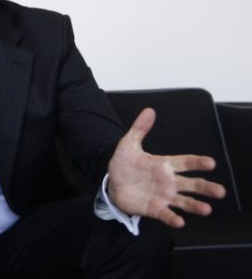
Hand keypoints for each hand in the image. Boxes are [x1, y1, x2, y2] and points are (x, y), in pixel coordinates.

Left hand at [107, 108, 225, 227]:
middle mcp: (168, 181)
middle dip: (205, 187)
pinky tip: (180, 221)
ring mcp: (163, 196)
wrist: (112, 183)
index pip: (185, 162)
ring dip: (195, 206)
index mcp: (164, 165)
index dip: (197, 162)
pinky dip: (173, 218)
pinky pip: (166, 214)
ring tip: (206, 209)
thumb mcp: (129, 144)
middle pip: (191, 184)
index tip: (210, 163)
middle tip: (220, 192)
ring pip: (184, 201)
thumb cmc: (124, 164)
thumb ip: (139, 129)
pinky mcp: (154, 208)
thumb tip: (149, 110)